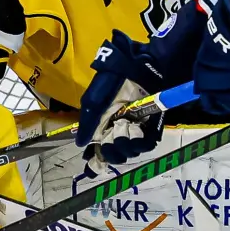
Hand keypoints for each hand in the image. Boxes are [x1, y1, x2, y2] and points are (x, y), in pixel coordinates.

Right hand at [77, 34, 165, 174]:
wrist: (137, 66)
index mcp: (101, 123)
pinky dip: (145, 142)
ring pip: (130, 149)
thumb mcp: (94, 100)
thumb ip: (87, 122)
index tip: (98, 163)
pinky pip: (146, 142)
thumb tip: (80, 145)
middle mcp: (116, 128)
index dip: (98, 158)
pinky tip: (144, 134)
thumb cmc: (112, 81)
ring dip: (131, 145)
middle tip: (119, 134)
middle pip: (115, 152)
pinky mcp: (149, 124)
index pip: (98, 148)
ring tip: (133, 129)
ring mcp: (133, 127)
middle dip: (116, 149)